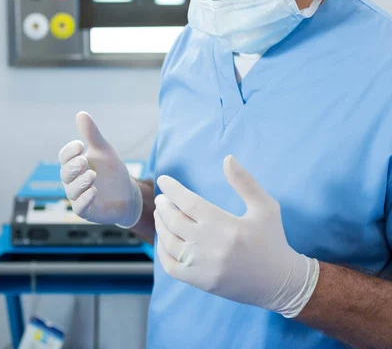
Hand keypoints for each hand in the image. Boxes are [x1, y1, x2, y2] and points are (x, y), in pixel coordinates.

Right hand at [58, 112, 141, 226]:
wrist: (128, 194)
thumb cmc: (112, 172)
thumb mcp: (104, 151)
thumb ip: (92, 135)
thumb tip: (81, 113)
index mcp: (75, 165)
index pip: (64, 157)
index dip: (69, 151)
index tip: (81, 144)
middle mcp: (73, 181)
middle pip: (65, 173)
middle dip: (73, 166)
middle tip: (84, 160)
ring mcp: (79, 197)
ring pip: (72, 191)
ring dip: (80, 182)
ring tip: (92, 174)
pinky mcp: (87, 211)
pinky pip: (80, 207)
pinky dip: (85, 199)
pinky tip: (94, 191)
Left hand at [154, 155, 318, 317]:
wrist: (280, 283)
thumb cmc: (272, 240)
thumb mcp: (265, 207)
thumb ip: (245, 182)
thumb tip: (227, 158)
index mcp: (226, 225)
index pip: (189, 202)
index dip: (173, 190)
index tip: (163, 180)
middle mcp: (211, 246)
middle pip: (175, 221)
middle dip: (164, 206)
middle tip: (162, 198)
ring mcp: (204, 267)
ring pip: (170, 243)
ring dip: (161, 225)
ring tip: (161, 214)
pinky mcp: (201, 282)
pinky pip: (171, 266)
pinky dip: (162, 251)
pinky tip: (164, 239)